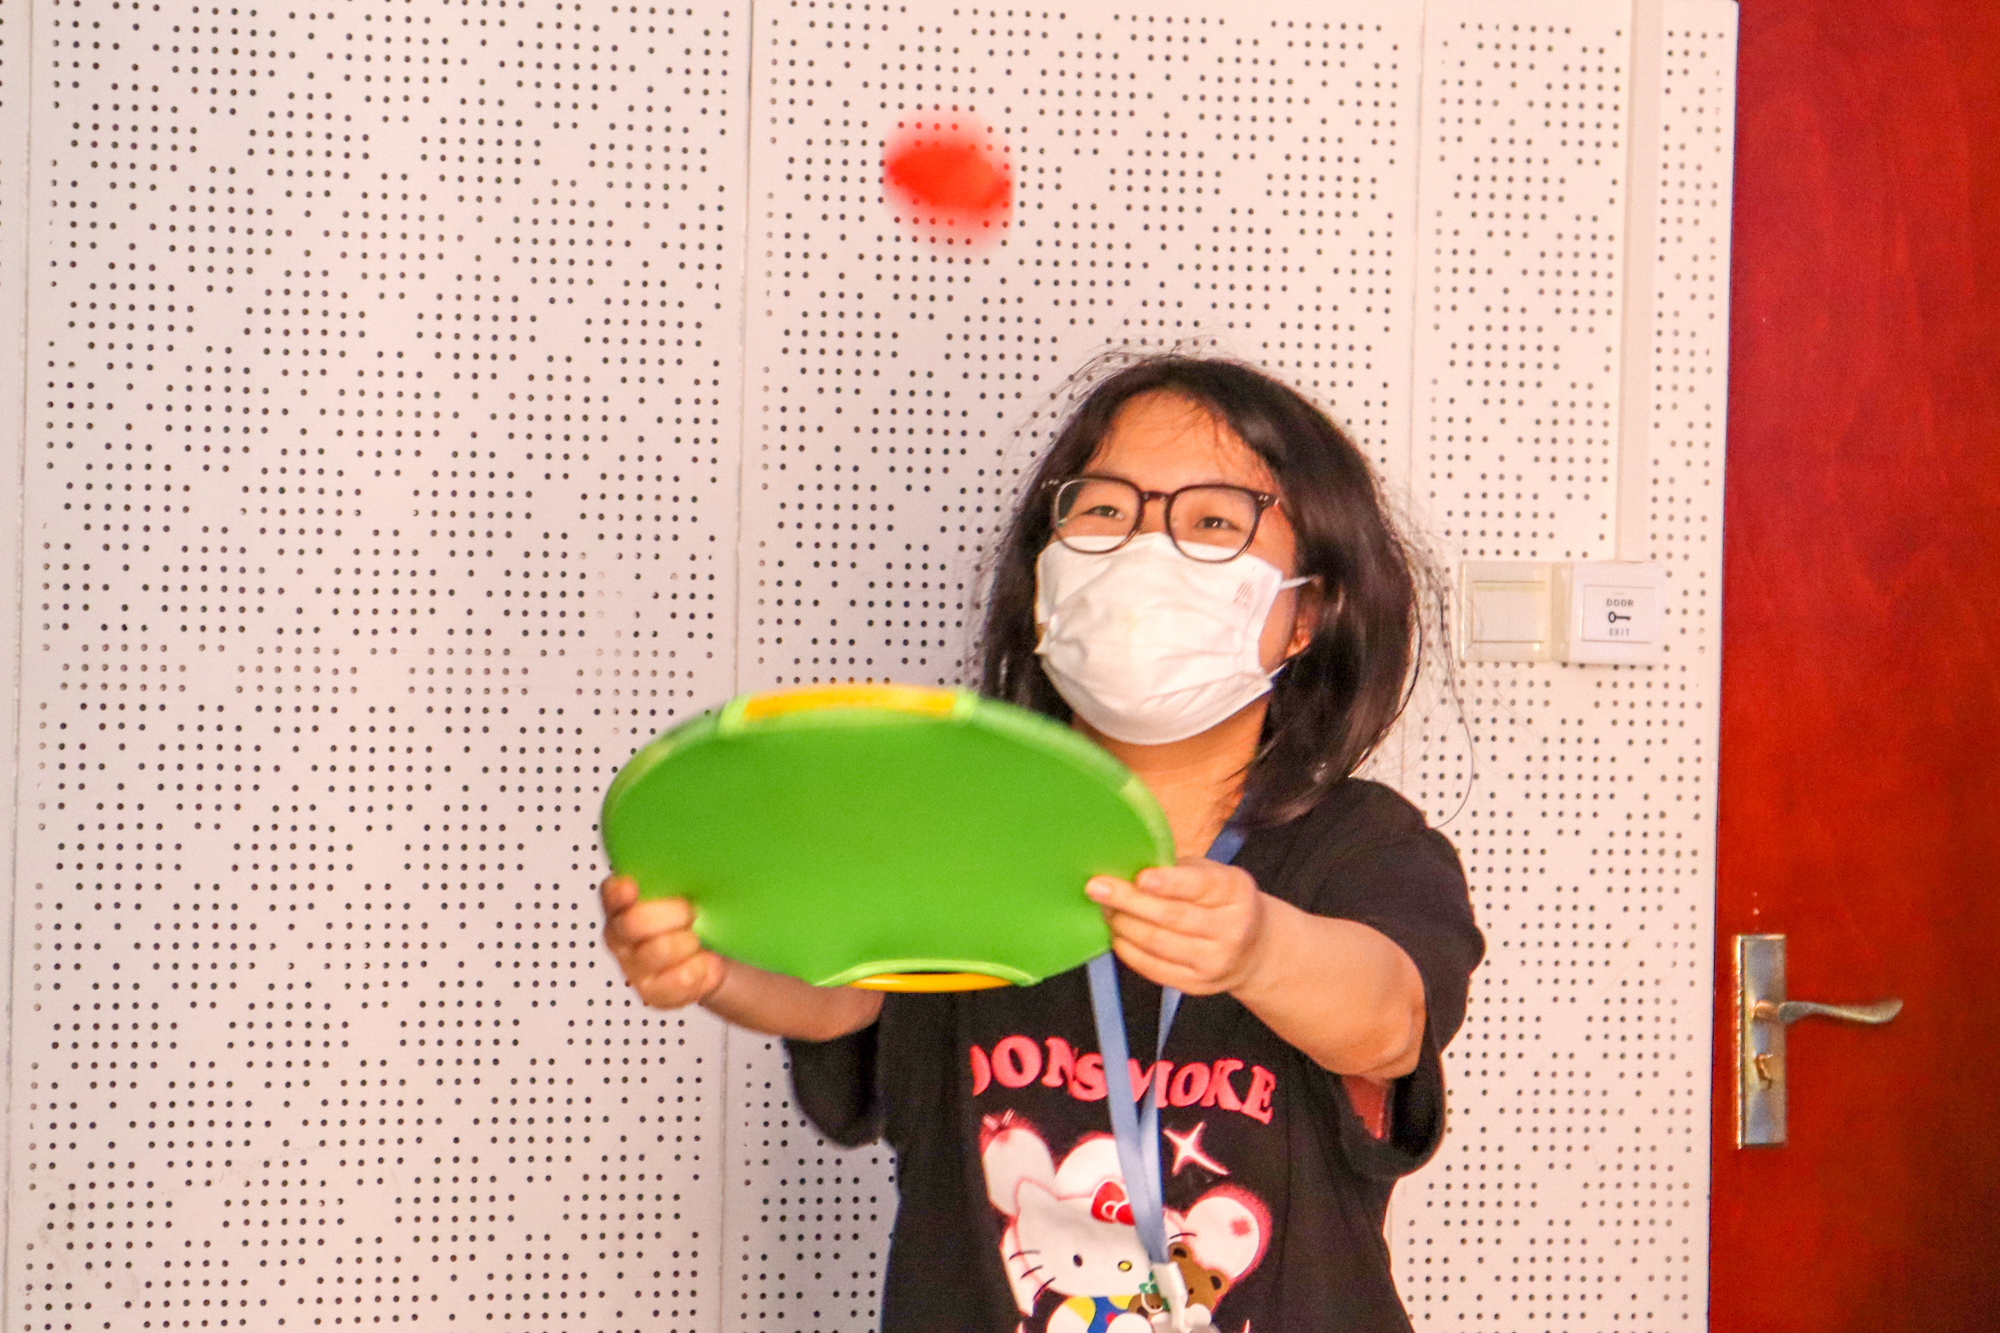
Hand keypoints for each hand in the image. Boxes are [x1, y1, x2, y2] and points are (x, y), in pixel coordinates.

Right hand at [600, 874, 729, 1008]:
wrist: (712, 956)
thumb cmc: (696, 916)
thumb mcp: (688, 887)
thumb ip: (680, 874)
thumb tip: (701, 859)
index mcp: (623, 902)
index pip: (612, 893)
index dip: (619, 892)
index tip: (632, 887)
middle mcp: (621, 934)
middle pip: (635, 923)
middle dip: (673, 914)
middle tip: (692, 912)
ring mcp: (632, 966)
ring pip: (659, 951)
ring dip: (688, 943)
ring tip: (699, 940)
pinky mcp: (651, 992)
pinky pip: (675, 982)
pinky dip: (699, 971)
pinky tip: (704, 963)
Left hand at [1085, 856, 1270, 995]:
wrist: (1254, 949)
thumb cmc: (1222, 901)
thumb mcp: (1215, 876)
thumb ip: (1180, 870)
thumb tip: (1129, 865)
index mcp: (1236, 893)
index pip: (1200, 886)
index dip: (1169, 883)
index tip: (1140, 877)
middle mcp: (1230, 929)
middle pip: (1172, 916)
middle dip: (1129, 901)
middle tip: (1097, 888)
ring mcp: (1214, 961)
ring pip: (1158, 943)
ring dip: (1124, 924)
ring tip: (1106, 909)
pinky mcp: (1196, 985)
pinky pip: (1154, 968)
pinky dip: (1129, 950)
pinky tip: (1118, 935)